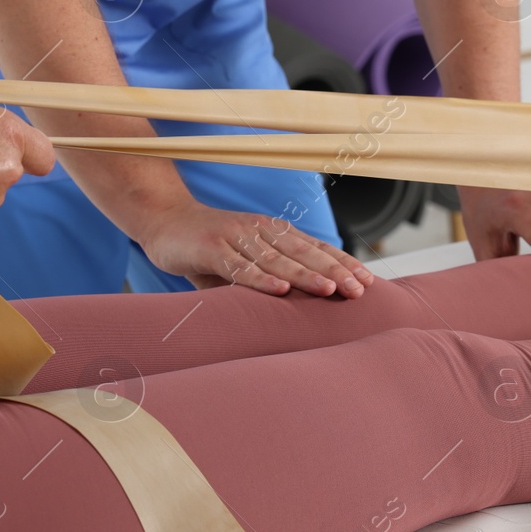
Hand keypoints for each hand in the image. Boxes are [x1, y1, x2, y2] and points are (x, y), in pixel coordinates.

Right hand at [134, 201, 375, 296]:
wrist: (162, 220)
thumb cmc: (207, 247)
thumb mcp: (242, 263)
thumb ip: (266, 280)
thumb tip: (295, 311)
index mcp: (272, 233)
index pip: (314, 247)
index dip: (341, 262)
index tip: (368, 281)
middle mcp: (260, 231)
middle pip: (303, 252)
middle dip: (334, 270)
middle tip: (360, 290)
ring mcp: (236, 237)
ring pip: (277, 259)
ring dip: (305, 275)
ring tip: (331, 290)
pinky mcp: (211, 248)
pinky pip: (240, 266)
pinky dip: (261, 279)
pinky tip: (281, 291)